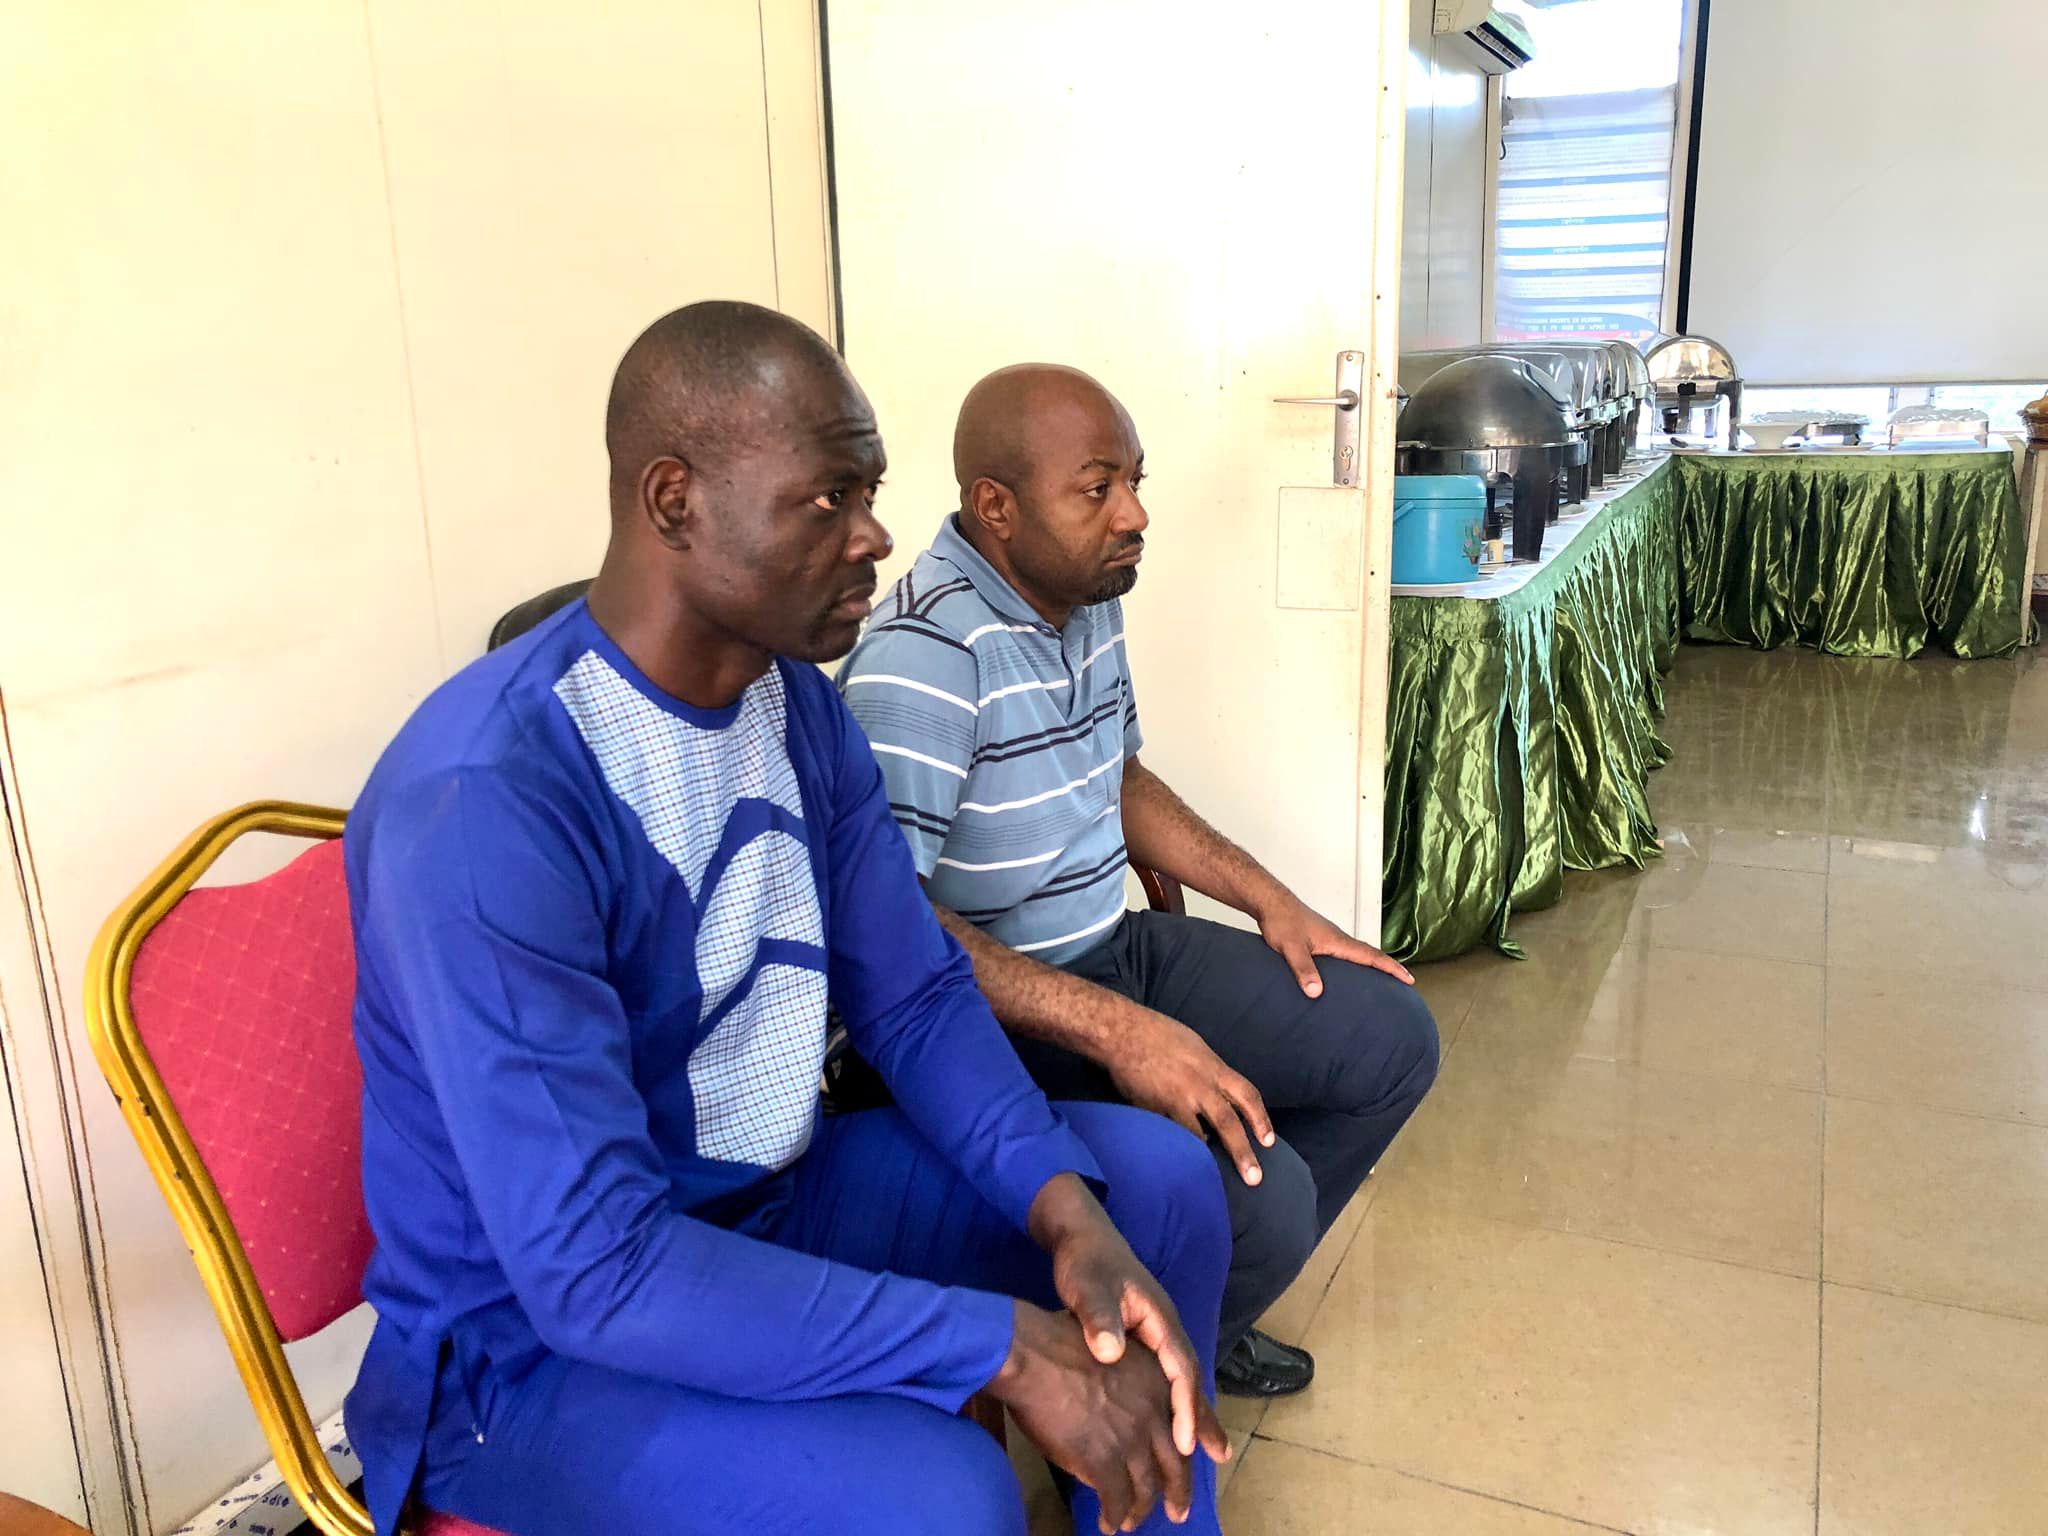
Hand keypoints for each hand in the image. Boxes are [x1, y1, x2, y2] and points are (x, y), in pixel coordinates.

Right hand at [991, 1302, 1195, 1531]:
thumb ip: (1132, 1387)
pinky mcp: (1103, 1461)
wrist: (1033, 1354)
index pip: (1189, 1424)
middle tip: (1177, 1512)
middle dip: (1179, 1492)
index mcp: (1158, 1383)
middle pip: (1176, 1465)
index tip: (1208, 1462)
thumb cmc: (1060, 1343)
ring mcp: (1130, 1439)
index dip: (1196, 1449)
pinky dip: (1113, 1516)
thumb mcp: (1116, 1354)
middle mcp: (1153, 1414)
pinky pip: (1116, 1500)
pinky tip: (1107, 1523)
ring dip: (1139, 1511)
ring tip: (1130, 1522)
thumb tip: (1127, 1411)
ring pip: (1146, 1488)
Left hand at [1026, 1176, 1231, 1476]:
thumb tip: (1110, 1352)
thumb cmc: (1085, 1261)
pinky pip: (1164, 1375)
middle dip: (1203, 1416)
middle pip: (1190, 1376)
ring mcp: (1155, 1331)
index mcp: (1159, 1316)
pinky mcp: (1141, 1336)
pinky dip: (1172, 1400)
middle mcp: (1164, 1326)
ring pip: (1179, 1378)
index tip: (1184, 1442)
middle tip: (1220, 1455)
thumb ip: (1099, 1316)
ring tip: (1205, 1451)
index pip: (1181, 1366)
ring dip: (1191, 1412)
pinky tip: (1168, 1423)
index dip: (1185, 1405)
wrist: (1079, 1235)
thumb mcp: (1088, 1285)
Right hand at [1105, 1006, 1273, 1185]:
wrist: (1122, 1032)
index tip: (1269, 1142)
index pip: (1247, 1095)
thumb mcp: (1196, 1047)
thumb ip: (1211, 1072)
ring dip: (1203, 1150)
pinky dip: (1174, 1142)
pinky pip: (1168, 1134)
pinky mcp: (1152, 1111)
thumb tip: (1222, 1093)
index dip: (1261, 1119)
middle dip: (1242, 1153)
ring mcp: (1174, 1101)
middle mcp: (1198, 1086)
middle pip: (1228, 1124)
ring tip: (1204, 1164)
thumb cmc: (1160, 1034)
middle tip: (1254, 1178)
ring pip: (1196, 1136)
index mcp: (1212, 1068)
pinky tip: (1172, 1146)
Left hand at [1256, 893, 1413, 994]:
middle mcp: (1337, 938)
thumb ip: (1304, 969)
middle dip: (1387, 967)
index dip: (1391, 968)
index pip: (1371, 955)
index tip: (1409, 978)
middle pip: (1369, 953)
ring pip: (1356, 952)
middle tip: (1404, 981)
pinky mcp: (1319, 939)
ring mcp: (1329, 937)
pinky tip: (1347, 973)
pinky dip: (1354, 962)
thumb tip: (1317, 992)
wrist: (1269, 902)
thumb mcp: (1292, 948)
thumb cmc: (1281, 921)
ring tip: (1381, 980)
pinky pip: (1344, 953)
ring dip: (1371, 964)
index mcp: (1337, 941)